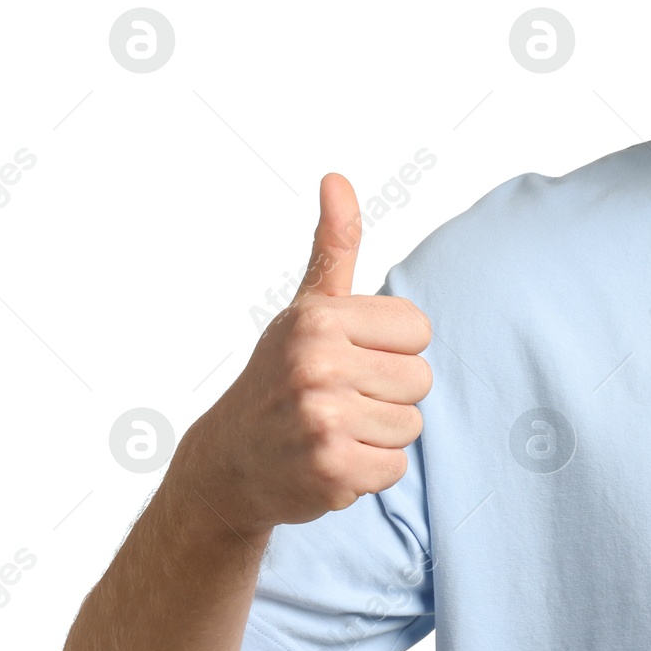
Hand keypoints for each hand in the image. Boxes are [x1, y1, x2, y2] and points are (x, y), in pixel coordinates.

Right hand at [179, 173, 433, 532]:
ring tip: (333, 430)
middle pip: (421, 379)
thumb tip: (337, 179)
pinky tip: (331, 462)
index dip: (391, 348)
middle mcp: (317, 364)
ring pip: (411, 425)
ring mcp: (323, 420)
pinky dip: (369, 472)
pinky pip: (394, 468)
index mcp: (319, 319)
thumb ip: (334, 246)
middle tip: (338, 399)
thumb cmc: (280, 376)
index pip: (418, 329)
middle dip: (387, 394)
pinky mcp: (331, 471)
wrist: (229, 463)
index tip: (350, 358)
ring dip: (378, 434)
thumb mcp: (307, 308)